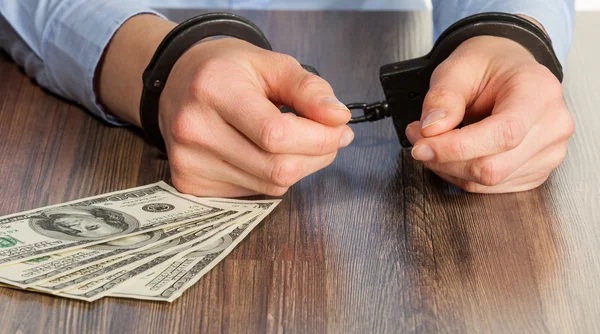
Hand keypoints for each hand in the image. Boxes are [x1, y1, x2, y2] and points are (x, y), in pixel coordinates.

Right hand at [158, 38, 352, 196]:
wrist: (177, 82)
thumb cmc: (228, 71)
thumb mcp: (271, 64)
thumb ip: (308, 89)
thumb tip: (339, 118)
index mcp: (213, 89)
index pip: (276, 134)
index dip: (319, 139)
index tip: (340, 129)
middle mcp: (193, 129)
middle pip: (276, 168)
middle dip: (317, 156)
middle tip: (330, 138)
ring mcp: (187, 161)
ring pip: (270, 186)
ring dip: (297, 168)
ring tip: (297, 143)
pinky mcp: (188, 183)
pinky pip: (252, 194)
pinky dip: (271, 178)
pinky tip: (264, 154)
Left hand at [405, 35, 573, 192]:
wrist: (508, 69)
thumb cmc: (488, 65)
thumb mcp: (456, 68)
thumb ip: (442, 98)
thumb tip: (431, 130)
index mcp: (539, 93)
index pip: (502, 134)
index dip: (456, 148)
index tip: (421, 145)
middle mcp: (552, 126)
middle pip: (493, 167)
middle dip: (445, 159)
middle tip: (418, 139)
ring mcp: (549, 153)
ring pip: (488, 182)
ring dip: (449, 168)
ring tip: (433, 141)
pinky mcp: (536, 172)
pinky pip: (492, 188)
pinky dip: (462, 175)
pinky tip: (453, 154)